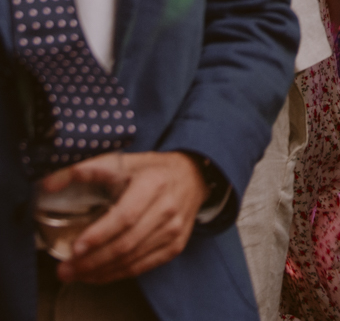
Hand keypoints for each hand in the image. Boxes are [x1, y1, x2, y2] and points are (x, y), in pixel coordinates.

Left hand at [45, 151, 207, 283]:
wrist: (193, 176)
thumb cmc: (152, 169)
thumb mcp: (124, 160)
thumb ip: (87, 169)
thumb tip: (49, 182)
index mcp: (154, 183)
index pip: (125, 216)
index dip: (100, 234)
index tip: (76, 247)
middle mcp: (167, 208)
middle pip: (127, 243)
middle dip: (92, 261)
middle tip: (66, 269)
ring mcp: (174, 230)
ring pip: (133, 259)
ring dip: (101, 271)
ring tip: (75, 274)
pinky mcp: (175, 245)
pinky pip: (143, 266)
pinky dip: (117, 274)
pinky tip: (98, 275)